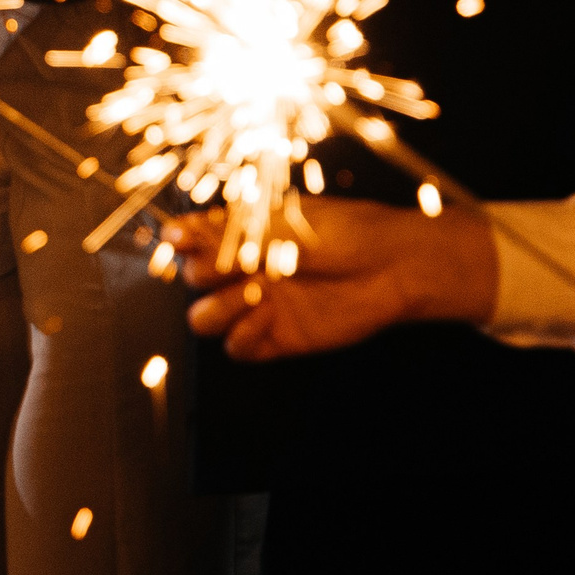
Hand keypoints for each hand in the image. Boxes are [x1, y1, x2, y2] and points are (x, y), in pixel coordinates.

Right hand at [174, 195, 498, 360]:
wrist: (397, 267)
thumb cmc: (347, 233)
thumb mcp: (285, 226)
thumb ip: (230, 236)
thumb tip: (177, 232)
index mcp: (245, 235)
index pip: (193, 239)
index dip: (180, 240)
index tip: (177, 240)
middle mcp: (246, 270)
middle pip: (193, 279)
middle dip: (204, 274)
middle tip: (232, 267)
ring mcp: (260, 305)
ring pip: (205, 318)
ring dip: (217, 309)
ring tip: (254, 295)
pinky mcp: (279, 337)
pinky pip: (238, 348)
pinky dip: (242, 337)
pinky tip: (267, 319)